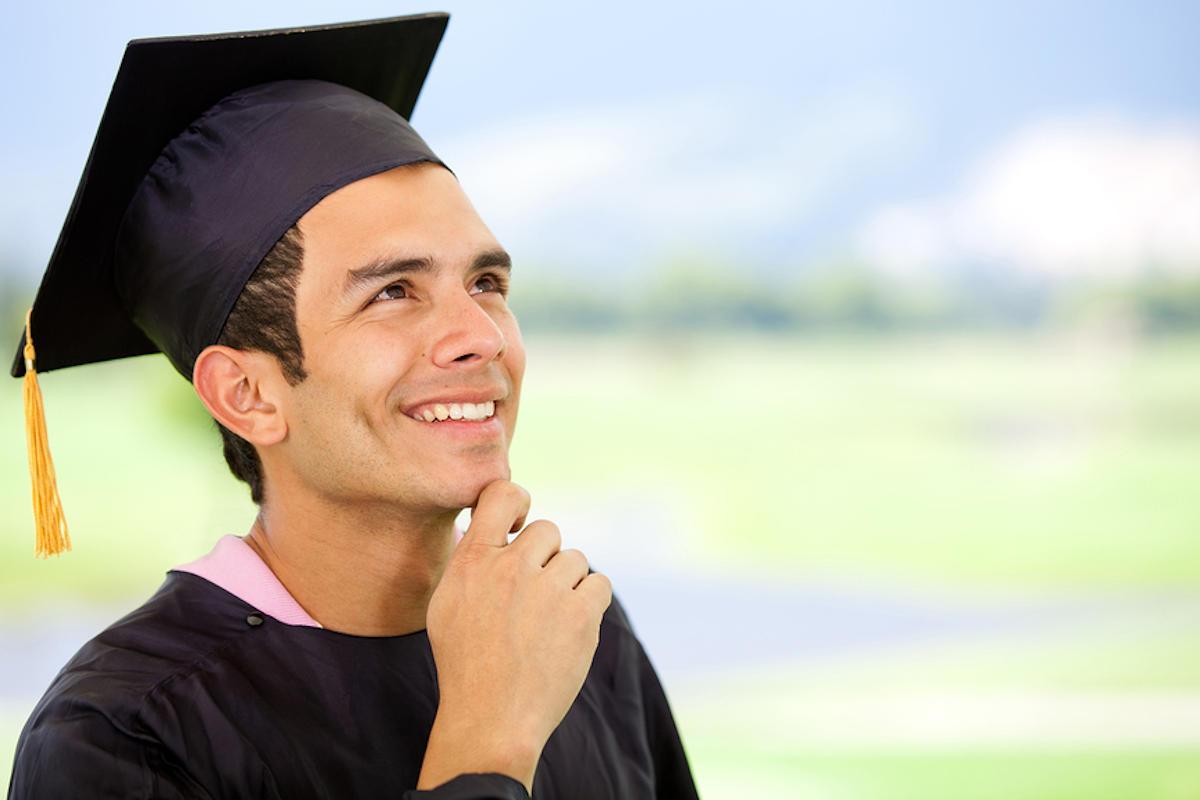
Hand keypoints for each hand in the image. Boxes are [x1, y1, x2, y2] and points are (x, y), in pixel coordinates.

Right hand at [417, 479, 611, 791]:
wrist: (491, 718)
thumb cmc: (465, 664)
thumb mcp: (447, 603)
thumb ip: (471, 560)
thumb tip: (488, 524)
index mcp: (472, 560)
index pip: (502, 494)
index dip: (518, 502)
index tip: (518, 526)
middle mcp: (510, 567)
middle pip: (547, 530)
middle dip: (544, 557)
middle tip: (533, 595)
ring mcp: (547, 590)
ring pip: (575, 558)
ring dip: (567, 583)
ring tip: (548, 620)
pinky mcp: (580, 615)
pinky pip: (600, 583)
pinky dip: (591, 601)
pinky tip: (572, 625)